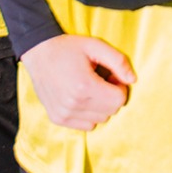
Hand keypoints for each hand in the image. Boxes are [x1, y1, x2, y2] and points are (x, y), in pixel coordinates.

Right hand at [20, 34, 136, 129]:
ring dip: (100, 106)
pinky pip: (86, 126)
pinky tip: (80, 97)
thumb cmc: (69, 48)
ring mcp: (64, 114)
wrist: (38, 53)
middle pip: (110, 111)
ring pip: (99, 120)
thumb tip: (133, 80)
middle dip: (111, 96)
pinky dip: (88, 114)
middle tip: (100, 80)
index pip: (119, 100)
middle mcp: (73, 104)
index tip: (110, 75)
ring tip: (89, 88)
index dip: (119, 86)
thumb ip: (118, 61)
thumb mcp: (96, 46)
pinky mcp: (57, 118)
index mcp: (84, 86)